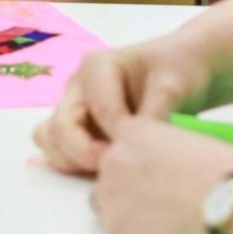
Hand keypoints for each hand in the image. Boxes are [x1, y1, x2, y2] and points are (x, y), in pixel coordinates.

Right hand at [34, 39, 212, 173]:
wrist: (181, 69)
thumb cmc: (177, 68)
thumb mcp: (173, 84)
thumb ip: (156, 112)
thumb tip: (142, 147)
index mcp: (96, 65)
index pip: (98, 109)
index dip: (120, 136)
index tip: (145, 149)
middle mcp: (76, 86)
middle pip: (60, 128)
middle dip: (88, 154)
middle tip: (122, 166)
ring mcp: (73, 108)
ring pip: (50, 140)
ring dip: (75, 161)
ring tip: (112, 167)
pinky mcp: (77, 130)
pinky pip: (59, 150)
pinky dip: (73, 165)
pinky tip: (105, 168)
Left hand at [92, 118, 232, 233]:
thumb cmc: (228, 175)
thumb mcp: (191, 143)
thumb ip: (163, 150)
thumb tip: (161, 169)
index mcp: (133, 131)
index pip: (121, 145)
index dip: (140, 164)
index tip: (158, 178)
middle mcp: (113, 159)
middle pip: (110, 176)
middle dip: (130, 189)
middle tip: (164, 205)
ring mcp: (111, 195)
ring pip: (107, 206)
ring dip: (128, 214)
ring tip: (164, 225)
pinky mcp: (117, 229)